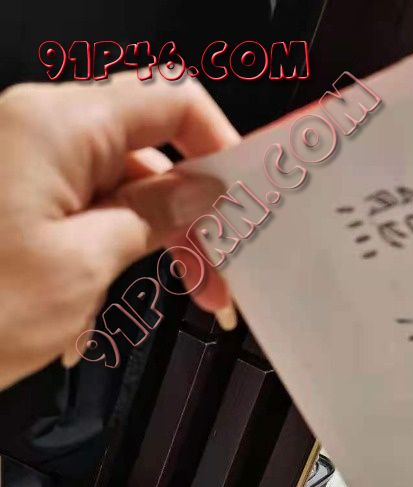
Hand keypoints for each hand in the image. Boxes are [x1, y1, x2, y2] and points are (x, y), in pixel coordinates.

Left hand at [0, 74, 238, 390]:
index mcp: (56, 126)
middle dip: (190, 219)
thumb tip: (198, 193)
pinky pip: (83, 214)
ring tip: (174, 304)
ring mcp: (24, 167)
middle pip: (147, 156)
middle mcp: (38, 133)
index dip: (218, 145)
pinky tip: (98, 314)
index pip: (168, 102)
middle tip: (219, 280)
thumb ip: (152, 217)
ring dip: (151, 247)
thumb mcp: (83, 265)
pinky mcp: (14, 200)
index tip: (245, 194)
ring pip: (119, 192)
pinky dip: (107, 257)